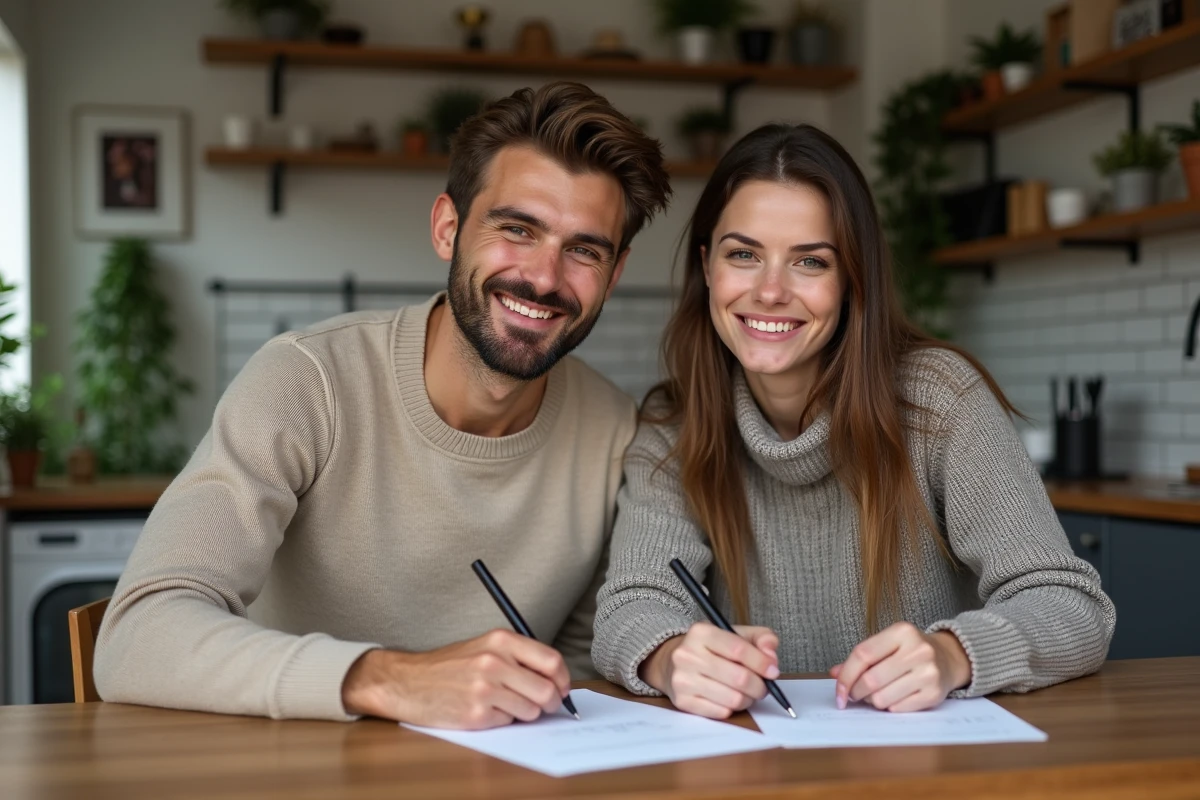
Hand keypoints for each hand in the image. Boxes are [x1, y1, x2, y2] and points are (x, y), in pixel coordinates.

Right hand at [341, 629, 570, 728]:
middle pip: (546, 691)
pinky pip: (508, 723)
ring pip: (530, 711)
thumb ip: (519, 657)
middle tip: (544, 705)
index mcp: (501, 640)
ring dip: (524, 713)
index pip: (551, 661)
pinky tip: (484, 710)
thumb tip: (556, 679)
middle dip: (551, 703)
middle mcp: (494, 662)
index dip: (563, 679)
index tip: (562, 688)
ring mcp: (485, 690)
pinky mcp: (476, 715)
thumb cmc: (450, 665)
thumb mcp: (485, 646)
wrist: (409, 681)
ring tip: (503, 703)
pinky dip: (502, 720)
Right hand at [639, 622, 779, 718]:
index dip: (762, 663)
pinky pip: (721, 713)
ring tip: (747, 693)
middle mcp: (687, 655)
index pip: (739, 650)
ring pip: (733, 699)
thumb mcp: (735, 634)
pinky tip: (729, 698)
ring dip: (748, 699)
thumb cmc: (711, 649)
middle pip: (739, 678)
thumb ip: (761, 639)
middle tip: (763, 686)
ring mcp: (683, 680)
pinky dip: (732, 708)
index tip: (773, 671)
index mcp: (701, 632)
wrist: (671, 662)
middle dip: (759, 686)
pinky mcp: (682, 701)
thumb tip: (771, 658)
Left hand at [830, 622, 971, 712]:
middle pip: (871, 679)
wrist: (948, 658)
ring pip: (882, 698)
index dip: (845, 675)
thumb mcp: (887, 644)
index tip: (838, 691)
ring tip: (875, 695)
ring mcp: (929, 673)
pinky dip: (889, 707)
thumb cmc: (910, 651)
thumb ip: (861, 657)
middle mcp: (918, 650)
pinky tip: (893, 698)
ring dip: (872, 701)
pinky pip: (898, 708)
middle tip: (854, 695)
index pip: (863, 654)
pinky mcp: (935, 693)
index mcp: (902, 632)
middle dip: (856, 692)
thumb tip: (834, 673)